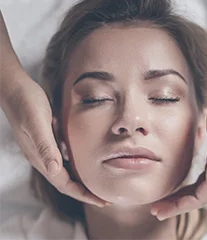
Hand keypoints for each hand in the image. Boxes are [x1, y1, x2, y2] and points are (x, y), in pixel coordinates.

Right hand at [0, 11, 108, 206]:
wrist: (17, 90)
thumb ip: (45, 147)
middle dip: (85, 192)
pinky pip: (64, 157)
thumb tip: (55, 170)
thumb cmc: (27, 105)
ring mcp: (46, 149)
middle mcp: (43, 157)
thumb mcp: (37, 124)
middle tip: (104, 198)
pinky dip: (77, 164)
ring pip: (66, 171)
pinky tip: (86, 161)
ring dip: (82, 179)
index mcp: (41, 158)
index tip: (99, 201)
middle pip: (66, 182)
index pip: (64, 184)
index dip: (82, 194)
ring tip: (98, 184)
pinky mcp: (49, 140)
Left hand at [150, 77, 206, 220]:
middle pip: (198, 196)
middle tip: (156, 210)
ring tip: (163, 202)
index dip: (180, 206)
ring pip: (198, 188)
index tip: (160, 211)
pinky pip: (200, 178)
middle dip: (177, 205)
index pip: (201, 197)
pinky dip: (187, 185)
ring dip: (180, 197)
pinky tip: (178, 185)